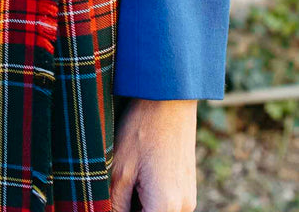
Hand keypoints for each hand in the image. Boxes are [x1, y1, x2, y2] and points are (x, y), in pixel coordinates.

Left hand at [110, 97, 197, 211]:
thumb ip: (115, 204)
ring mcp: (188, 199)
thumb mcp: (120, 168)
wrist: (169, 98)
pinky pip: (166, 205)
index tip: (110, 202)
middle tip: (116, 188)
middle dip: (129, 209)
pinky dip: (148, 199)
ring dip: (138, 205)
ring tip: (125, 181)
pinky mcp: (187, 189)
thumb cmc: (141, 129)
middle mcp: (183, 208)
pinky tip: (136, 177)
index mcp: (165, 207)